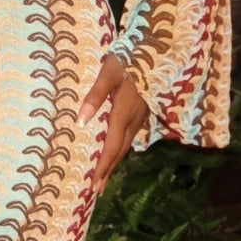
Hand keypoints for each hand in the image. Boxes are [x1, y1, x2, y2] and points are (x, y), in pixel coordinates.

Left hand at [79, 54, 148, 191]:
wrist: (158, 49)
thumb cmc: (129, 58)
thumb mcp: (108, 73)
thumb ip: (95, 96)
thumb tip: (82, 121)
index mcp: (124, 113)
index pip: (111, 147)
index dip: (103, 167)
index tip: (94, 186)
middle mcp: (135, 119)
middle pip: (120, 151)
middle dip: (108, 171)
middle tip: (97, 190)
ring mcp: (142, 116)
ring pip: (127, 145)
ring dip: (115, 162)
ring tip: (105, 176)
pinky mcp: (144, 111)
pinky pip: (131, 136)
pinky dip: (121, 148)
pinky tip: (117, 150)